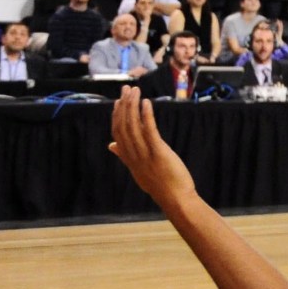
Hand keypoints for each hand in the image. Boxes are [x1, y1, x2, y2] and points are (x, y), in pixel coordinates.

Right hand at [108, 88, 195, 205]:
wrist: (176, 199)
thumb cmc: (161, 184)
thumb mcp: (139, 169)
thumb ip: (125, 156)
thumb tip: (111, 145)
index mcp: (128, 158)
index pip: (117, 133)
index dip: (116, 116)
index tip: (118, 101)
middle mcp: (133, 155)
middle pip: (123, 126)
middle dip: (123, 106)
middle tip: (126, 89)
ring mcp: (144, 154)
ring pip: (133, 126)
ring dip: (132, 106)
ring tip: (134, 91)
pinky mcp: (158, 152)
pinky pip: (149, 131)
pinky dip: (145, 115)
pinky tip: (146, 102)